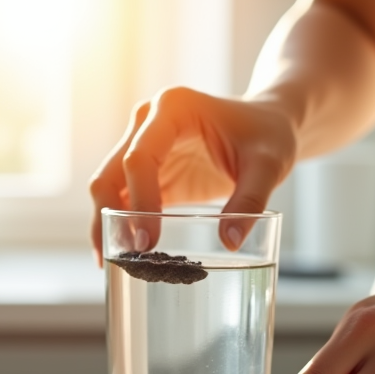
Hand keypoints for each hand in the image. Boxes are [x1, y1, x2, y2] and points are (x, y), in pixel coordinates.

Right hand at [88, 87, 297, 261]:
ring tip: (114, 264)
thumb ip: (251, 199)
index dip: (139, 201)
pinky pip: (120, 198)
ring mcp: (141, 144)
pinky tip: (121, 254)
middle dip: (111, 218)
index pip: (140, 157)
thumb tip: (229, 242)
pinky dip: (117, 225)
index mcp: (172, 108)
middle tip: (129, 259)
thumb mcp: (269, 164)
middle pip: (110, 173)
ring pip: (106, 188)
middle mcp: (147, 122)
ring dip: (105, 225)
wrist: (265, 125)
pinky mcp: (146, 170)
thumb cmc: (267, 135)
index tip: (148, 242)